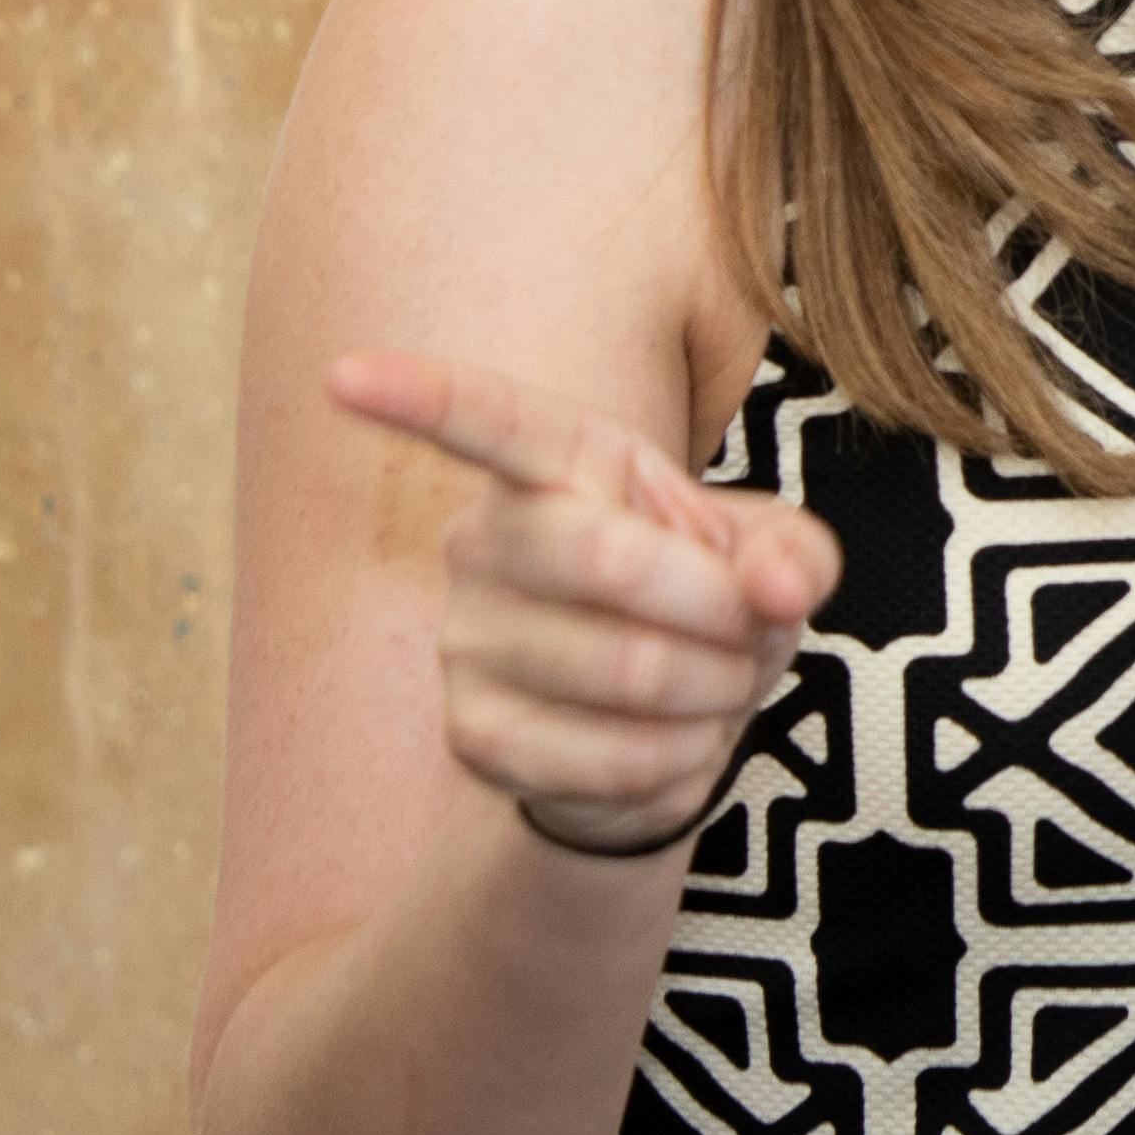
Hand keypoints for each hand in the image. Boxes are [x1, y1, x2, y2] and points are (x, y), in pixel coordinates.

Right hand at [330, 351, 838, 857]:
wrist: (664, 718)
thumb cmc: (706, 600)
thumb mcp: (772, 554)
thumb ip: (792, 554)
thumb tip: (771, 588)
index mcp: (560, 464)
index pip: (487, 421)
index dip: (419, 398)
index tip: (343, 373)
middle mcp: (487, 541)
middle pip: (609, 561)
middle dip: (721, 611)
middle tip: (747, 631)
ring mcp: (467, 642)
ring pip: (632, 671)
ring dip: (717, 692)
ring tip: (714, 685)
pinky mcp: (475, 736)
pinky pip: (616, 760)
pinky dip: (684, 760)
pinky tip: (673, 741)